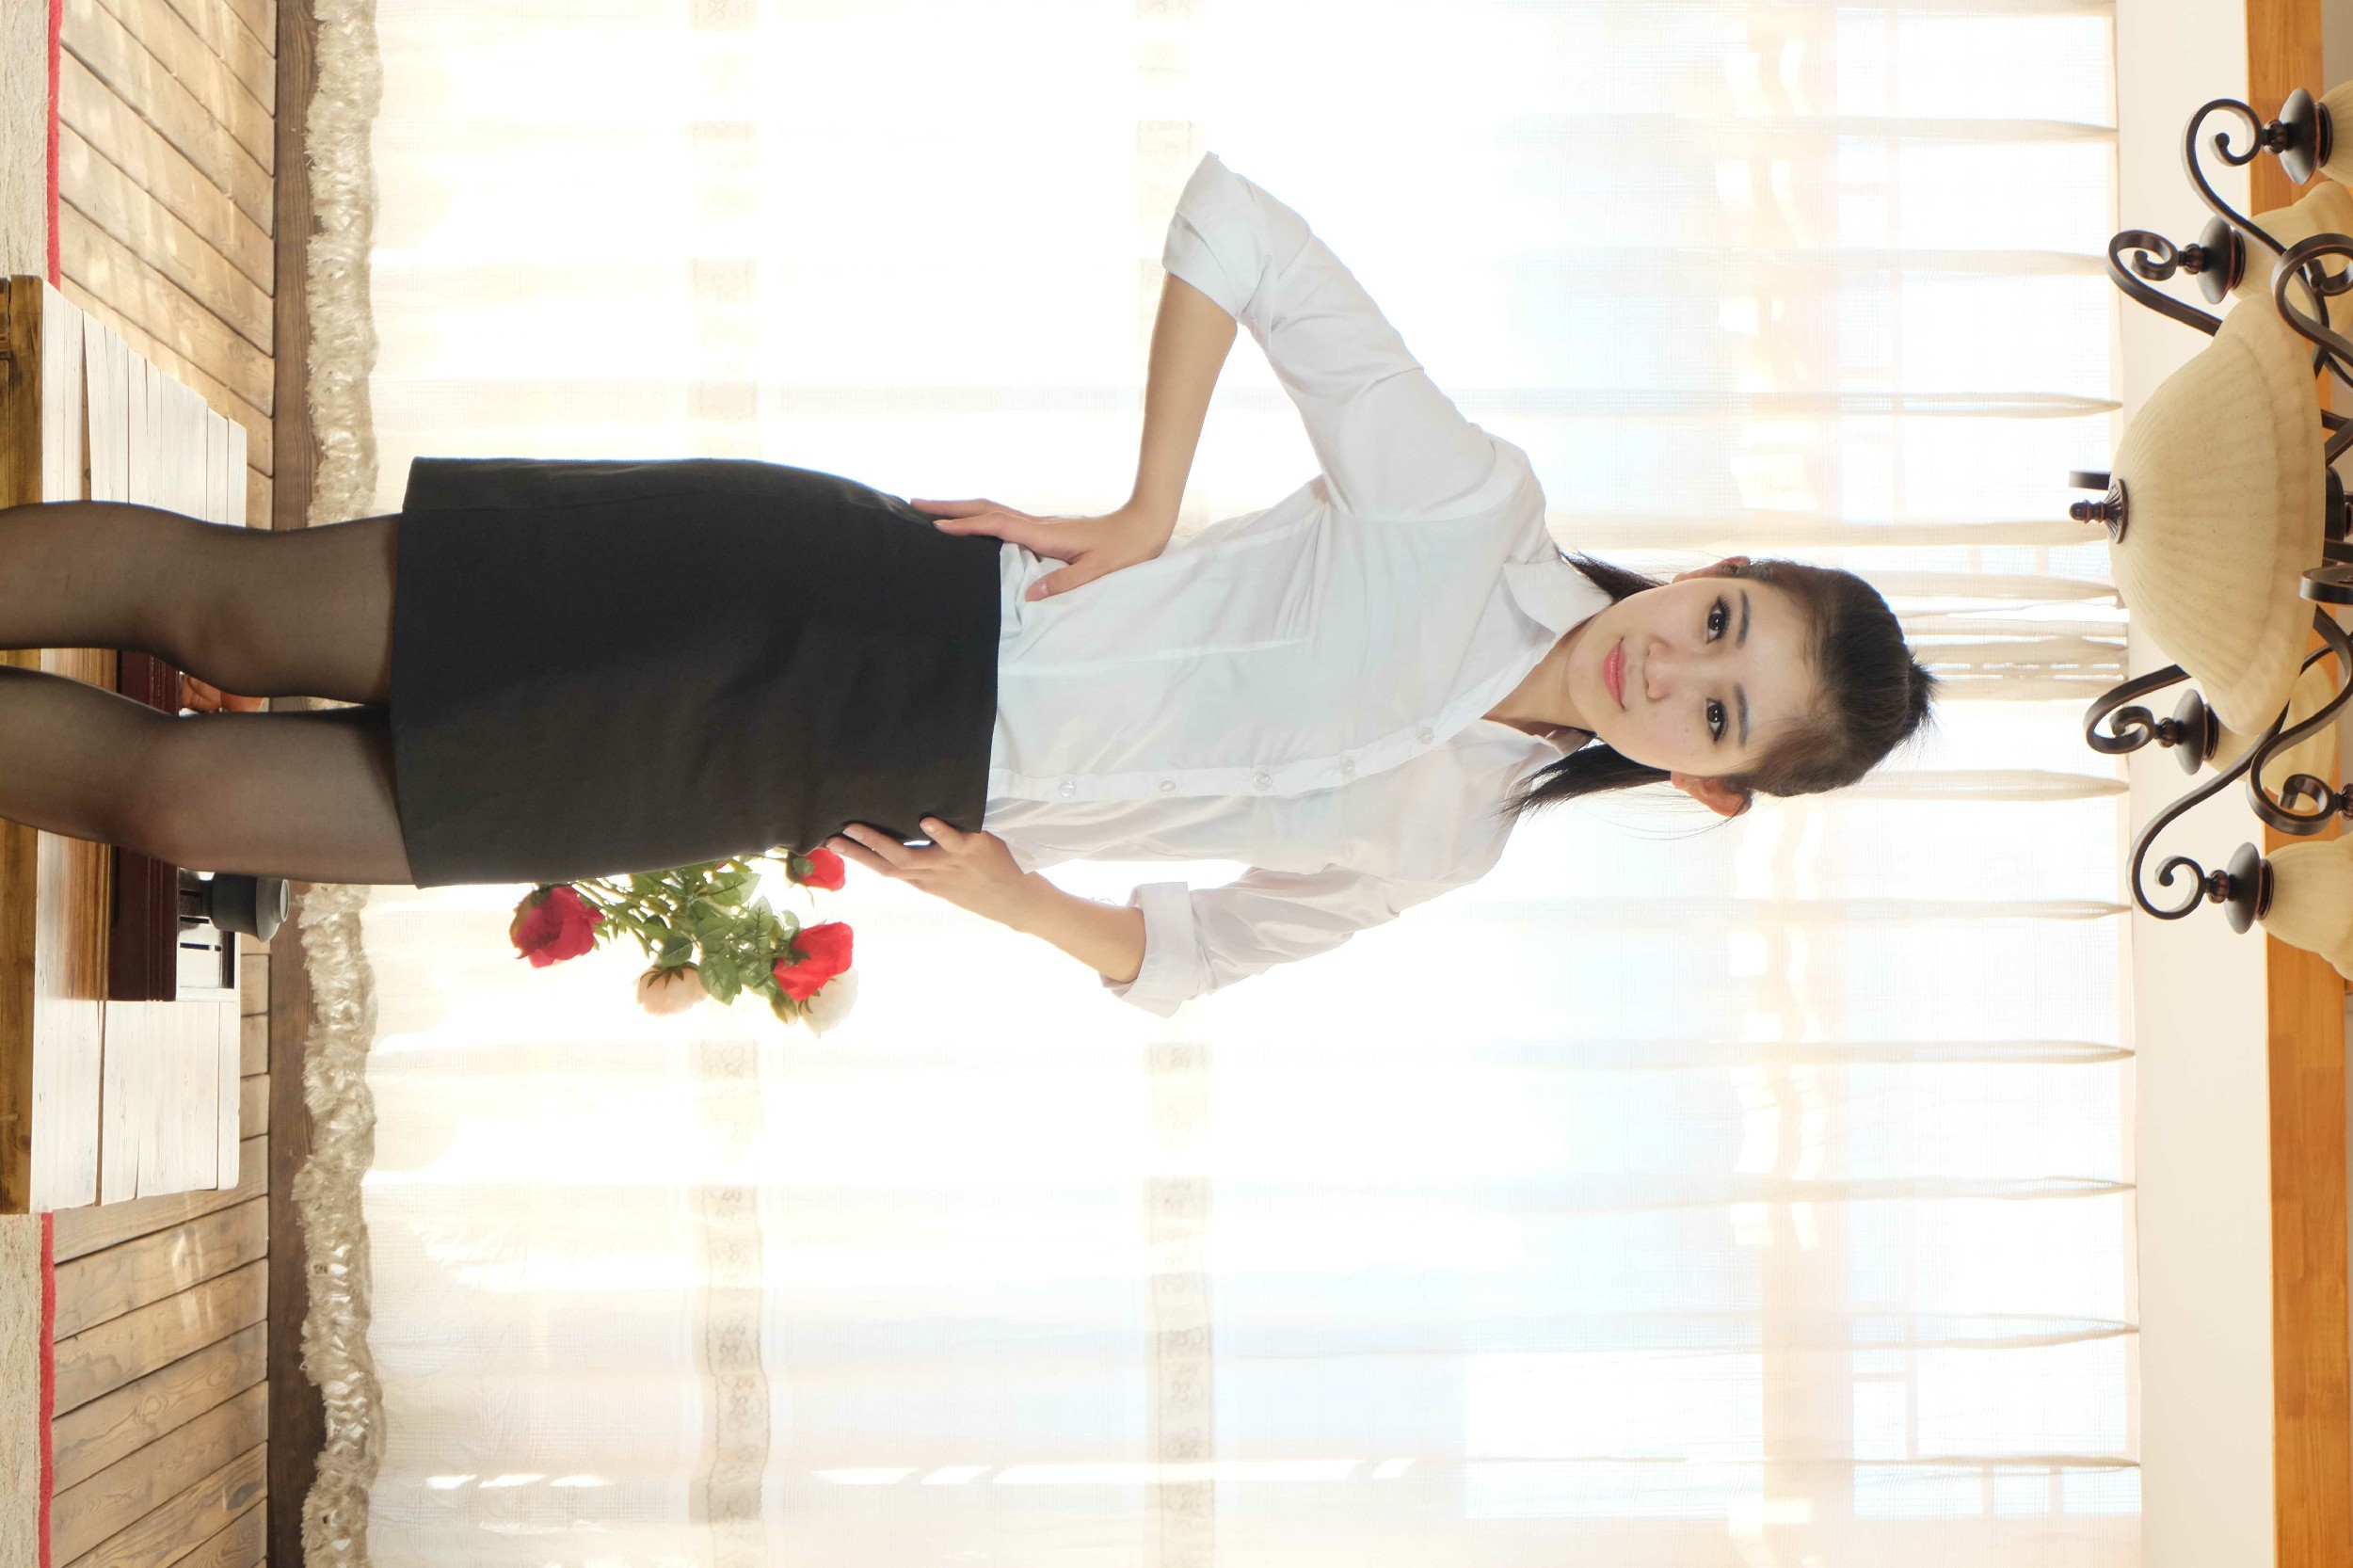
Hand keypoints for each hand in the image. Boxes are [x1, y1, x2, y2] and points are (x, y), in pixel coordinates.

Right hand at [825, 818, 1034, 924]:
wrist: (1017, 900)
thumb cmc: (978, 885)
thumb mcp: (944, 882)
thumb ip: (922, 864)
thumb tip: (899, 840)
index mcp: (922, 880)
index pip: (882, 868)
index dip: (855, 857)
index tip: (827, 843)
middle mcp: (931, 873)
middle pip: (887, 864)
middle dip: (857, 851)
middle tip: (832, 836)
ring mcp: (950, 862)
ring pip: (909, 855)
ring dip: (882, 841)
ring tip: (858, 825)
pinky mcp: (974, 849)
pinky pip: (954, 840)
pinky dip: (940, 832)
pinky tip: (926, 820)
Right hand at [911, 497, 1171, 600]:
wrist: (1144, 526)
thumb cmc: (1124, 550)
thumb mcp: (1097, 572)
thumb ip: (1064, 582)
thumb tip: (1030, 596)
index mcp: (1044, 534)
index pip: (996, 525)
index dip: (965, 525)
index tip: (935, 526)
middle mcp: (1037, 524)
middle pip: (985, 509)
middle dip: (949, 507)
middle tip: (914, 502)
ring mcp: (1040, 524)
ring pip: (992, 511)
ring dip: (961, 509)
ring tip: (932, 511)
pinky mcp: (1044, 529)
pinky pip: (1003, 519)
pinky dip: (979, 517)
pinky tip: (972, 525)